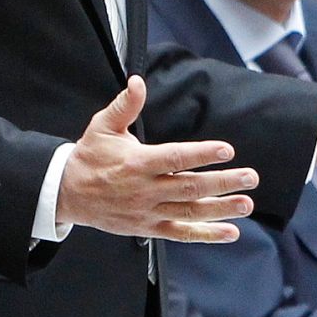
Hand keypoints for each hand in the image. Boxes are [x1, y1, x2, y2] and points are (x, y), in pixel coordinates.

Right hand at [56, 75, 256, 241]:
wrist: (66, 194)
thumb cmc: (89, 157)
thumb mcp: (102, 126)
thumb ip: (125, 105)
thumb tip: (138, 82)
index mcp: (137, 163)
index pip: (175, 158)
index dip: (201, 154)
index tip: (227, 150)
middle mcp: (145, 189)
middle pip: (189, 187)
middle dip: (223, 182)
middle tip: (250, 177)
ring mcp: (148, 211)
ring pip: (190, 212)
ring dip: (221, 209)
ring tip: (246, 203)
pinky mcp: (148, 227)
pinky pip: (181, 233)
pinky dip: (206, 234)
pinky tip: (229, 232)